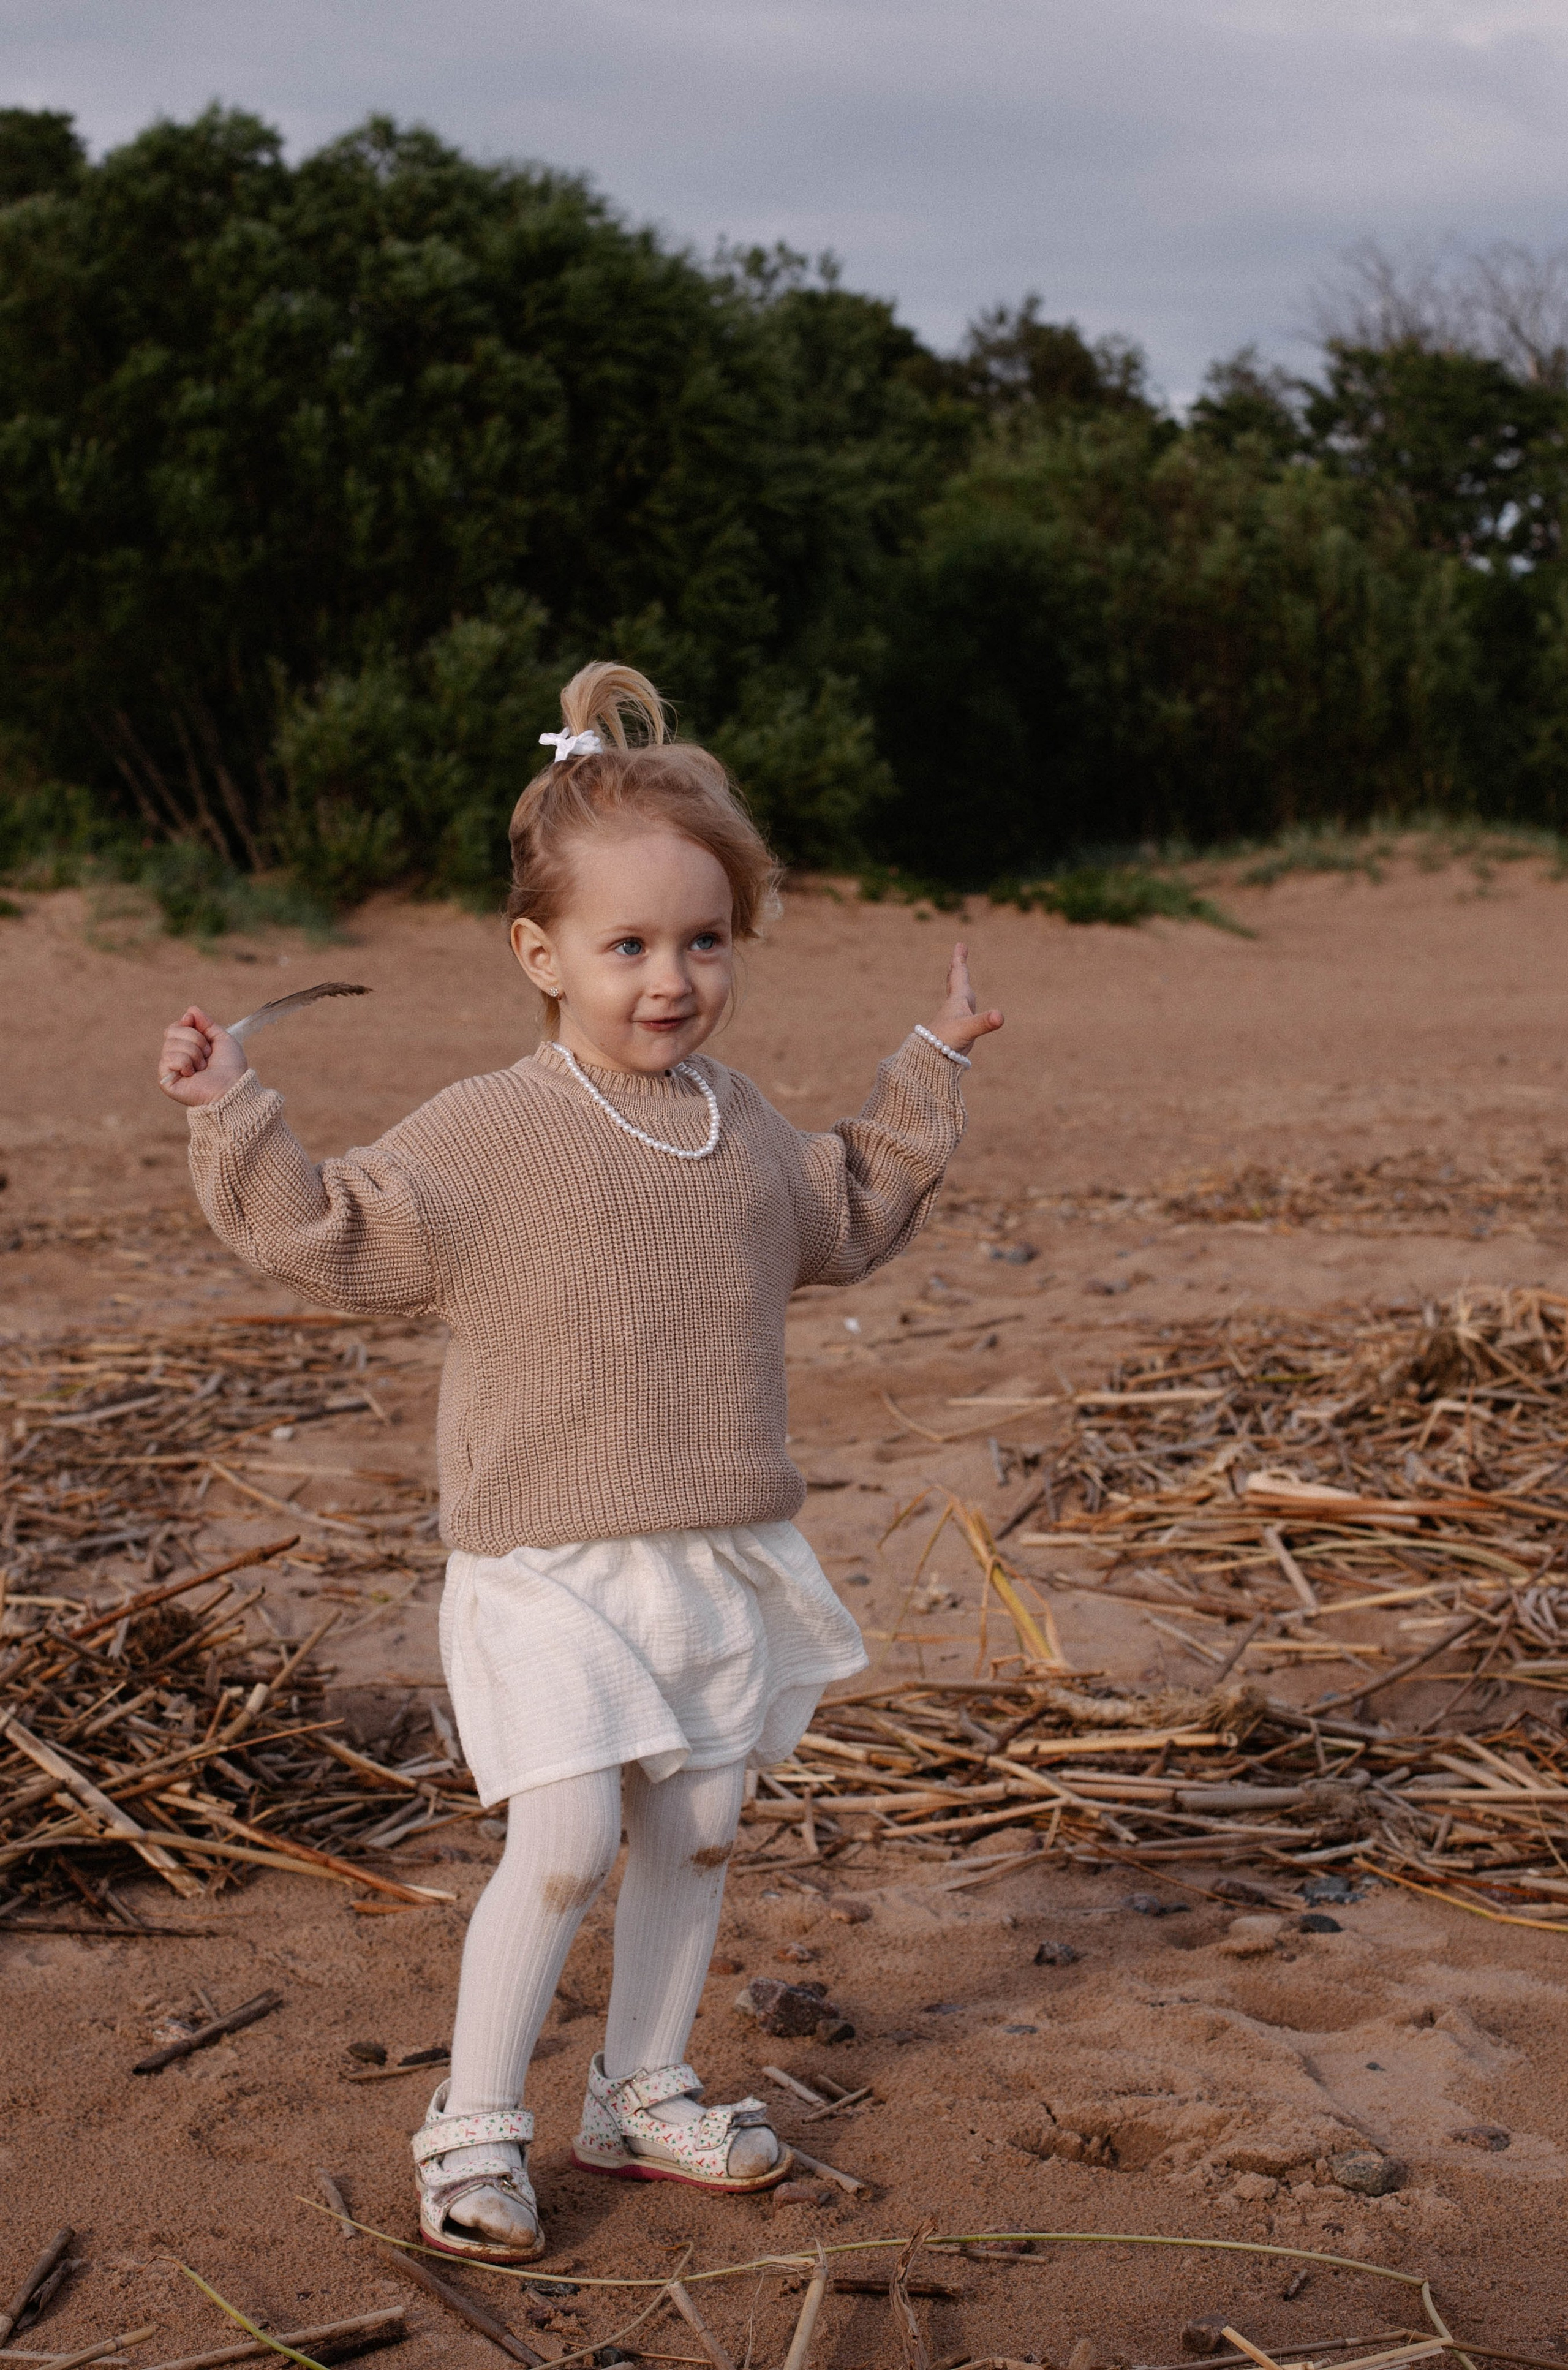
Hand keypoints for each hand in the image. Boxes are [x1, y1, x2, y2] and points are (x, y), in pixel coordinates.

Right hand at [157, 1005, 246, 1105]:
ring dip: (194, 1053)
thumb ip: (206, 1023)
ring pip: (170, 1044)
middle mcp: (176, 1057)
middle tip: (208, 1054)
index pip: (176, 1026)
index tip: (205, 1034)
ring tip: (203, 1067)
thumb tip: (190, 1010)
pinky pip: (168, 1058)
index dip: (189, 1024)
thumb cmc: (230, 1067)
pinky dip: (185, 1063)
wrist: (233, 1088)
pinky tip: (192, 1074)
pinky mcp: (165, 1081)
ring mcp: (170, 1069)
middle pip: (171, 1031)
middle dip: (195, 1039)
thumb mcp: (221, 1038)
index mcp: (187, 1047)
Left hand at [927, 942, 1002, 1056]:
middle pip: (956, 982)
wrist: (932, 1062)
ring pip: (959, 996)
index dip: (959, 959)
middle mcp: (955, 1007)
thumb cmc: (946, 1042)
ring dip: (961, 985)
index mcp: (956, 1001)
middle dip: (958, 967)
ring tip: (961, 977)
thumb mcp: (968, 1029)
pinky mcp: (959, 1032)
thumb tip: (999, 1017)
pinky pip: (964, 1013)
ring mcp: (956, 1019)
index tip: (959, 944)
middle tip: (958, 953)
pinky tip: (967, 1010)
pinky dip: (966, 1006)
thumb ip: (984, 1022)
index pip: (958, 975)